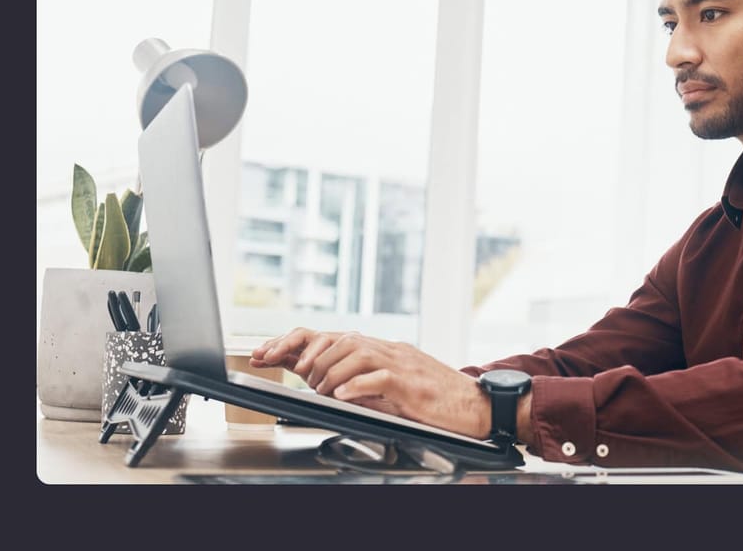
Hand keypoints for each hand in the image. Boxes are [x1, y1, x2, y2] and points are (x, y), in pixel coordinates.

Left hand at [257, 329, 492, 439]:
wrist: (476, 405)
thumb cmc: (436, 401)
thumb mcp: (393, 389)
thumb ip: (365, 383)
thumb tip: (330, 386)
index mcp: (383, 351)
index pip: (333, 337)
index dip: (297, 343)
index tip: (267, 353)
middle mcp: (390, 350)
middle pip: (341, 337)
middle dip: (310, 354)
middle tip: (296, 374)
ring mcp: (402, 363)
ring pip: (356, 351)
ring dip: (330, 370)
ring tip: (320, 389)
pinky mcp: (412, 382)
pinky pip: (380, 376)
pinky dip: (357, 383)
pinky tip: (343, 394)